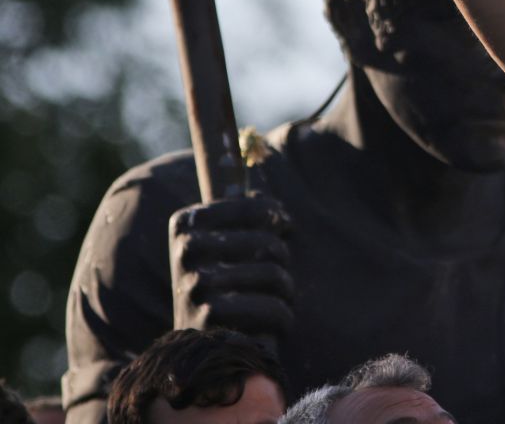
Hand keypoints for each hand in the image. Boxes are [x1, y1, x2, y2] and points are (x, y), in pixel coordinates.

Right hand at [168, 193, 293, 336]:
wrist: (197, 346)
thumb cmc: (222, 286)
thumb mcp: (224, 243)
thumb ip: (243, 213)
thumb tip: (259, 190)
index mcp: (187, 222)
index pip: (257, 207)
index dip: (279, 219)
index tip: (284, 228)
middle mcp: (185, 249)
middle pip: (269, 242)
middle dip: (283, 261)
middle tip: (276, 275)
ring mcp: (195, 284)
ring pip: (274, 274)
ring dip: (286, 291)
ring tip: (274, 300)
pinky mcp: (209, 318)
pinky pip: (272, 308)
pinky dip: (282, 318)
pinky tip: (270, 324)